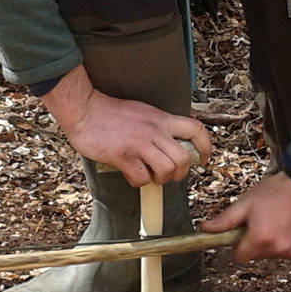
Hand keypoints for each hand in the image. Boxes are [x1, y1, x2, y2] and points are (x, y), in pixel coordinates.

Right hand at [41, 64, 212, 185]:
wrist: (84, 109)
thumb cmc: (111, 112)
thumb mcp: (144, 112)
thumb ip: (160, 125)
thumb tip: (173, 144)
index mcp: (161, 118)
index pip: (196, 130)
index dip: (206, 147)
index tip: (203, 159)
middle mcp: (154, 130)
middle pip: (184, 158)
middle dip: (181, 173)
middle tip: (170, 175)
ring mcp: (139, 143)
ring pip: (167, 170)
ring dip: (161, 179)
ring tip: (151, 175)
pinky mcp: (123, 156)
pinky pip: (142, 178)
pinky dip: (140, 182)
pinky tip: (132, 175)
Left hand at [200, 172, 290, 262]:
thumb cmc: (278, 191)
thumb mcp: (246, 202)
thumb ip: (225, 220)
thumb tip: (205, 229)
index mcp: (259, 238)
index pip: (239, 257)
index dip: (239, 245)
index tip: (244, 234)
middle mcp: (276, 248)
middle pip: (256, 255)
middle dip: (257, 242)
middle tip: (263, 222)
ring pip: (273, 254)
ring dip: (273, 242)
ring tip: (279, 222)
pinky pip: (288, 253)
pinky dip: (288, 243)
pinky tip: (290, 227)